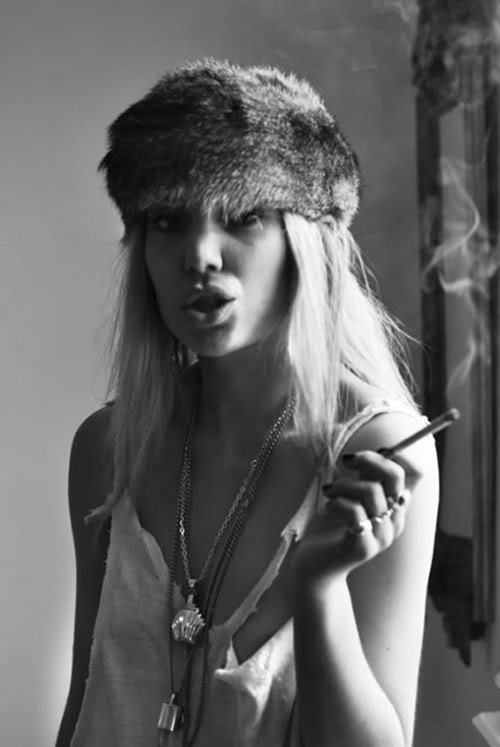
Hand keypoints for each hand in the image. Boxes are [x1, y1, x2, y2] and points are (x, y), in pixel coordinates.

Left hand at [293, 450, 410, 590]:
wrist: (315, 568)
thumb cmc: (330, 529)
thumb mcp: (350, 496)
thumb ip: (364, 478)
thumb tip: (374, 453)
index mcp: (395, 507)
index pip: (416, 474)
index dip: (398, 455)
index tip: (374, 452)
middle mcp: (395, 522)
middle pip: (396, 476)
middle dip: (370, 460)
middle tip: (346, 460)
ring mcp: (382, 536)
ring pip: (371, 491)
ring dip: (344, 484)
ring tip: (329, 491)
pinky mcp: (364, 547)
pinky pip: (355, 512)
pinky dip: (338, 502)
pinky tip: (328, 506)